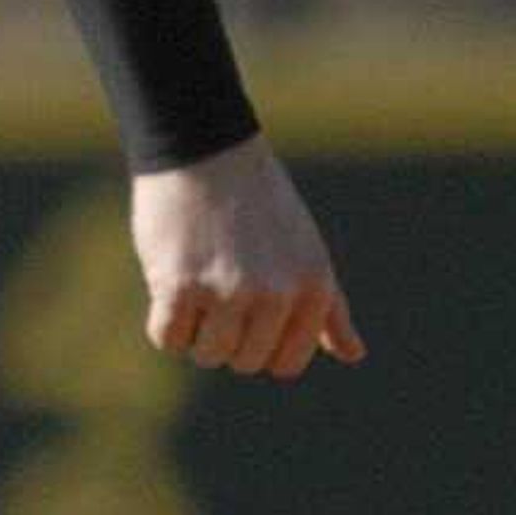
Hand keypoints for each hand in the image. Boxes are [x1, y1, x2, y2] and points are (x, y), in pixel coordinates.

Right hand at [127, 136, 366, 378]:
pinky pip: (167, 338)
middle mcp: (275, 295)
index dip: (259, 345)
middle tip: (215, 290)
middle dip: (226, 337)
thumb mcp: (307, 253)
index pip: (284, 363)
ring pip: (207, 354)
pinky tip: (168, 290)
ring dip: (195, 332)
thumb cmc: (257, 203)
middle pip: (243, 361)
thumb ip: (329, 309)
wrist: (205, 150)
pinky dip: (163, 326)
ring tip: (193, 288)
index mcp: (312, 289)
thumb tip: (352, 355)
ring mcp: (227, 292)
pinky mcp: (180, 285)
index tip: (245, 312)